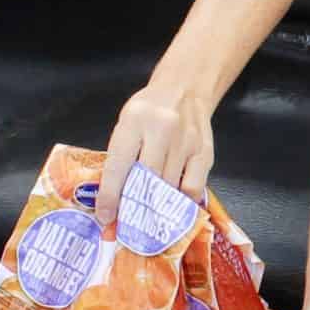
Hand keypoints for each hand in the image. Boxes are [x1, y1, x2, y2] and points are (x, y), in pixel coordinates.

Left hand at [94, 80, 212, 229]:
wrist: (185, 88)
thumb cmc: (149, 109)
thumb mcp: (127, 123)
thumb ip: (120, 156)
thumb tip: (111, 199)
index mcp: (134, 120)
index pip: (118, 166)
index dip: (110, 197)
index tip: (105, 217)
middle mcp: (162, 129)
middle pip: (145, 180)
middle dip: (133, 206)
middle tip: (126, 221)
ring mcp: (186, 141)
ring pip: (168, 187)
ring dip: (155, 206)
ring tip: (146, 215)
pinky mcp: (204, 152)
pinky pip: (192, 188)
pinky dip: (180, 200)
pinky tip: (172, 201)